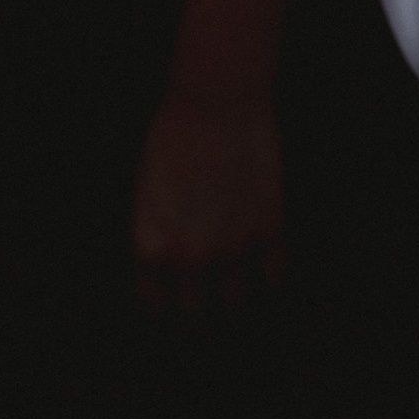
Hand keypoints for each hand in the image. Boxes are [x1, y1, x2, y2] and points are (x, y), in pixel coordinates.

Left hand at [132, 90, 283, 318]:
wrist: (216, 100)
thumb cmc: (171, 137)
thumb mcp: (145, 195)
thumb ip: (157, 237)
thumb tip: (168, 270)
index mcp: (150, 249)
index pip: (154, 308)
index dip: (162, 310)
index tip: (170, 306)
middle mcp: (190, 257)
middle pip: (194, 318)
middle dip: (196, 317)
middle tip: (203, 308)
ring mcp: (233, 246)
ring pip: (236, 305)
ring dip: (234, 303)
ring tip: (234, 297)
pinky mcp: (269, 228)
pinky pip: (273, 278)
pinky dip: (269, 282)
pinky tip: (264, 275)